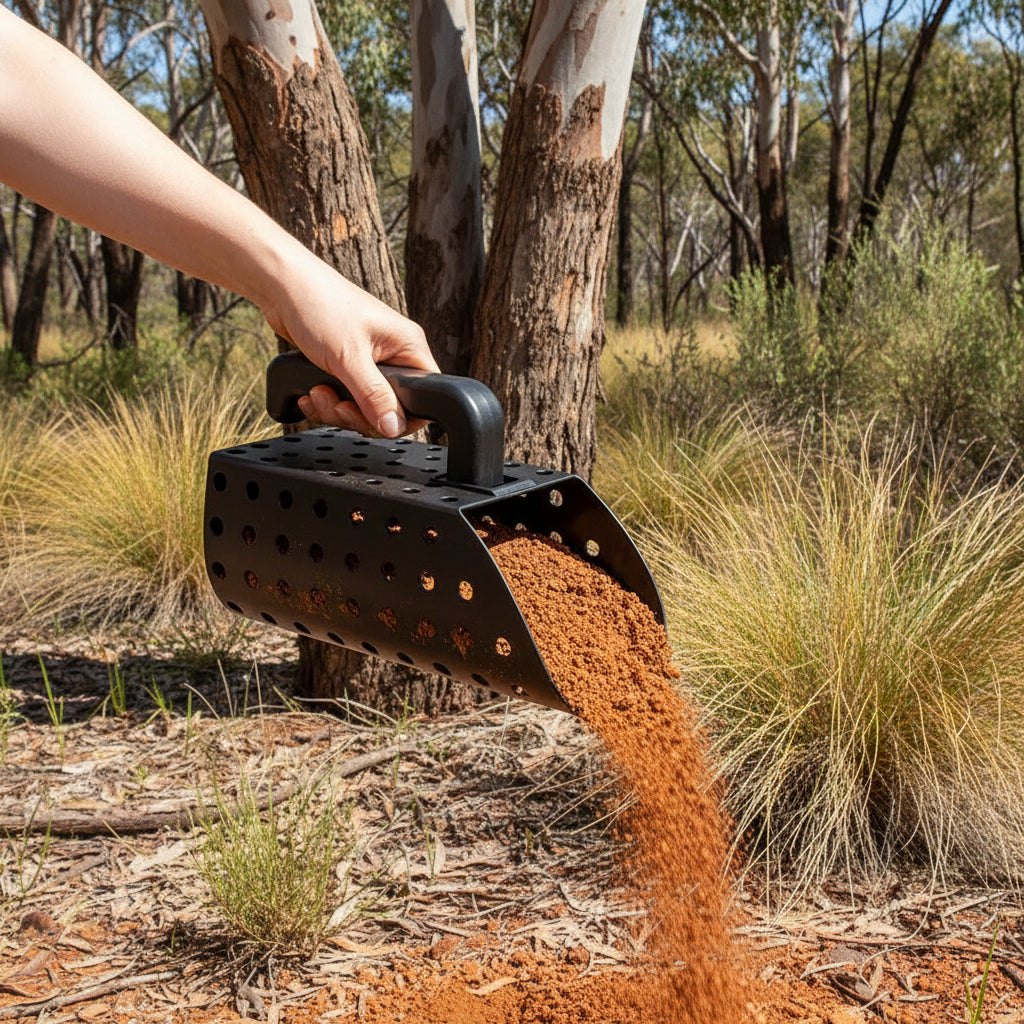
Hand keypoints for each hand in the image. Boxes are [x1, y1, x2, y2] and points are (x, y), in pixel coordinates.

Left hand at [261, 250, 439, 436]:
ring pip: (363, 407)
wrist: (282, 286)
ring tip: (317, 393)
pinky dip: (325, 402)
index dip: (399, 418)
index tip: (371, 421)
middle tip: (337, 405)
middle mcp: (393, 355)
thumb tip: (393, 427)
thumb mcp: (349, 358)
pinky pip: (344, 398)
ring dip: (335, 409)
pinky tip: (309, 394)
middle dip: (357, 414)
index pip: (422, 398)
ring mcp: (369, 361)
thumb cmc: (320, 305)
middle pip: (388, 409)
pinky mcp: (346, 366)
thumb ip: (373, 396)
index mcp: (407, 347)